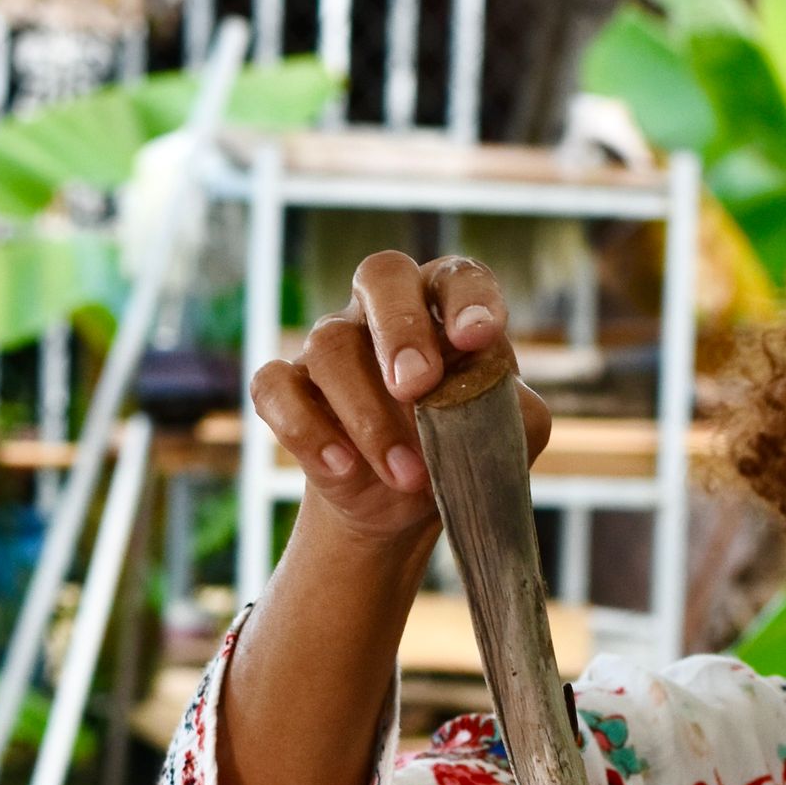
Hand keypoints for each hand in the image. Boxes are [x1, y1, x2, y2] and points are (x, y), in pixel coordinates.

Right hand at [250, 251, 551, 547]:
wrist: (403, 508)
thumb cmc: (462, 450)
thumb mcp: (508, 435)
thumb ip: (511, 408)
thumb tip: (484, 393)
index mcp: (445, 307)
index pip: (457, 276)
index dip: (468, 298)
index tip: (479, 337)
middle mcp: (383, 311)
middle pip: (381, 276)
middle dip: (400, 329)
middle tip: (416, 386)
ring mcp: (332, 345)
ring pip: (330, 345)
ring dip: (368, 416)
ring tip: (407, 474)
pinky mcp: (289, 389)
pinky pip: (274, 387)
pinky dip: (306, 429)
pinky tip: (343, 468)